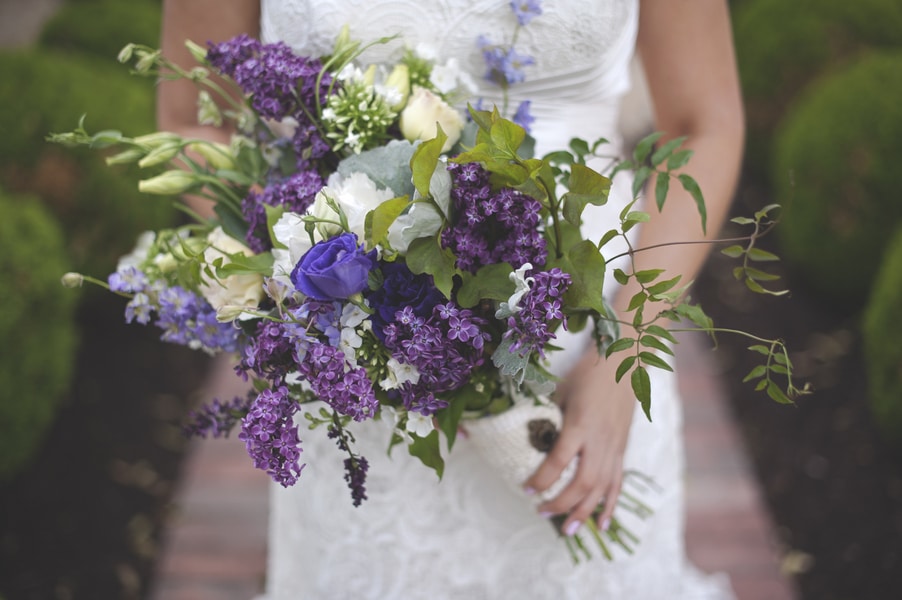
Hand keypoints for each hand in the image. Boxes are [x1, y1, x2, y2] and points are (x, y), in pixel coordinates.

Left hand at [523, 348, 635, 536]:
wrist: (623, 365)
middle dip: (562, 503)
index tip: (526, 488)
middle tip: (542, 512)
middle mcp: (600, 441)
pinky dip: (611, 505)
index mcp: (580, 424)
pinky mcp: (622, 450)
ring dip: (585, 512)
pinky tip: (603, 523)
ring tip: (570, 531)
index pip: (559, 460)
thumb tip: (522, 435)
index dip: (542, 479)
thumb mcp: (561, 392)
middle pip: (583, 482)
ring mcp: (615, 447)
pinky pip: (618, 482)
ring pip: (602, 488)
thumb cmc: (586, 375)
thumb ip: (546, 416)